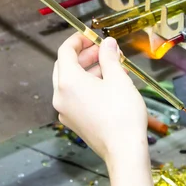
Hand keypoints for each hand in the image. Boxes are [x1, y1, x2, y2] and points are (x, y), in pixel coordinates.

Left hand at [52, 33, 147, 162]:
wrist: (124, 150)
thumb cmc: (122, 114)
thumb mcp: (118, 79)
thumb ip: (109, 57)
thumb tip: (107, 43)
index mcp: (68, 82)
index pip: (65, 51)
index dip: (78, 40)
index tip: (91, 35)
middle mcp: (61, 96)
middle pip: (66, 67)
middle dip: (85, 56)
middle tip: (104, 51)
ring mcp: (66, 111)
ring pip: (71, 83)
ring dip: (88, 71)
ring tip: (112, 68)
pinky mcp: (74, 122)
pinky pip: (76, 97)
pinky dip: (88, 87)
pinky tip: (108, 86)